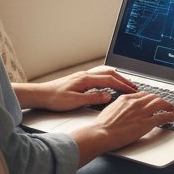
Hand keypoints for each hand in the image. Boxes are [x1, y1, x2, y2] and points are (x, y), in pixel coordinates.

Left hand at [13, 66, 138, 111]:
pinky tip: (109, 82)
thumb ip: (93, 98)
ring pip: (104, 72)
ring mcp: (83, 75)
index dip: (123, 85)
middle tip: (133, 87)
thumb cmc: (54, 99)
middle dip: (123, 80)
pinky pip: (98, 74)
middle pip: (110, 73)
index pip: (110, 80)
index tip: (132, 90)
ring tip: (125, 83)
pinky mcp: (79, 78)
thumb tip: (108, 96)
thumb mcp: (75, 101)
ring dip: (117, 77)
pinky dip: (108, 77)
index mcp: (86, 79)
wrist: (40, 94)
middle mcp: (86, 75)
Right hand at [70, 91, 173, 165]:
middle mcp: (135, 103)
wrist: (101, 134)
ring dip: (169, 106)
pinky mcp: (147, 123)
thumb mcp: (110, 109)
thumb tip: (124, 109)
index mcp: (126, 98)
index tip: (153, 101)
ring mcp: (142, 112)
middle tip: (165, 104)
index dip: (150, 98)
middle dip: (161, 100)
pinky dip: (170, 115)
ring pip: (161, 103)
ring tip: (172, 109)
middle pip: (154, 97)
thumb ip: (120, 106)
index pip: (143, 94)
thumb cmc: (102, 126)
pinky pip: (163, 116)